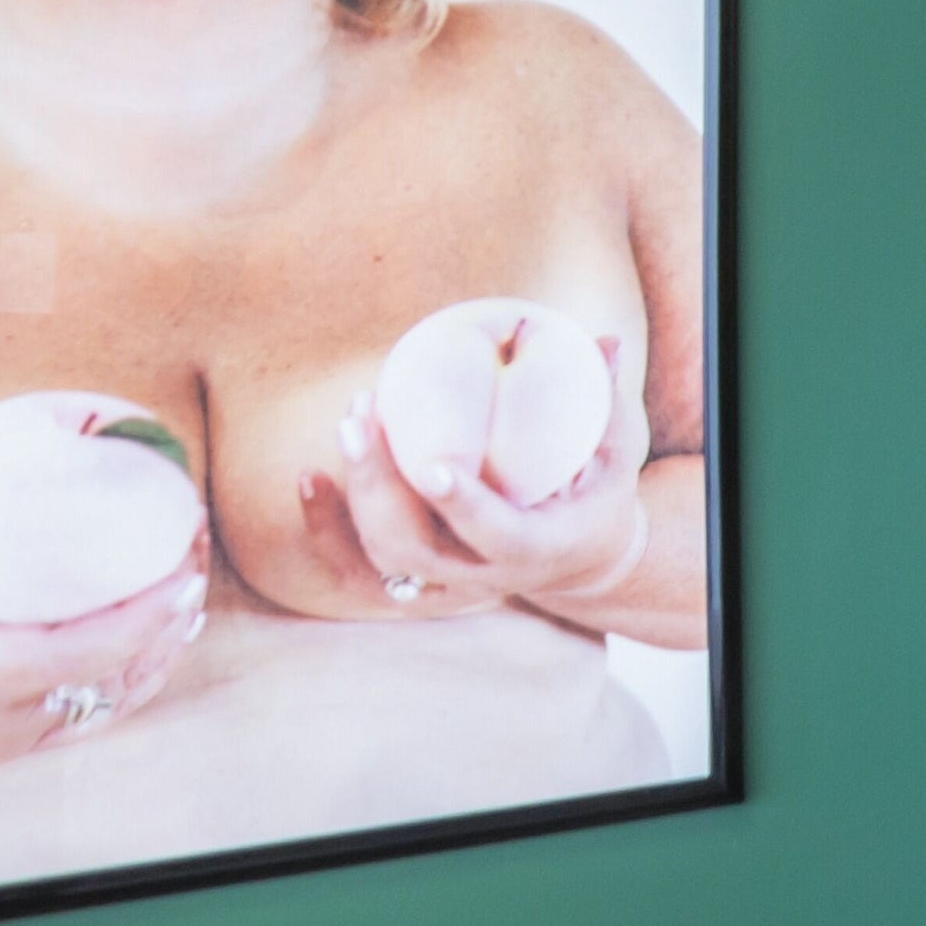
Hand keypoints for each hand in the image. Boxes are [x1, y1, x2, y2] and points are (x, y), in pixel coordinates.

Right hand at [0, 428, 206, 762]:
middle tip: (192, 552)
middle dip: (163, 622)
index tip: (183, 572)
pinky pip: (73, 721)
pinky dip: (121, 684)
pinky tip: (153, 643)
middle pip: (99, 681)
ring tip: (186, 588)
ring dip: (151, 653)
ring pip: (95, 707)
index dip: (136, 621)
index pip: (63, 657)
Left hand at [302, 334, 652, 620]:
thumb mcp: (615, 457)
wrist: (580, 563)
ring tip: (348, 425)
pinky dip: (326, 529)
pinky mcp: (415, 582)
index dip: (463, 505)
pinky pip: (357, 569)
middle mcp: (484, 577)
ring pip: (382, 558)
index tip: (431, 465)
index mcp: (537, 549)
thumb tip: (605, 340)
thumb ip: (604, 403)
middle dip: (379, 487)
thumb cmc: (597, 499)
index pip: (497, 534)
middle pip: (415, 548)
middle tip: (360, 419)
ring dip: (352, 498)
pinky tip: (310, 477)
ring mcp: (446, 585)